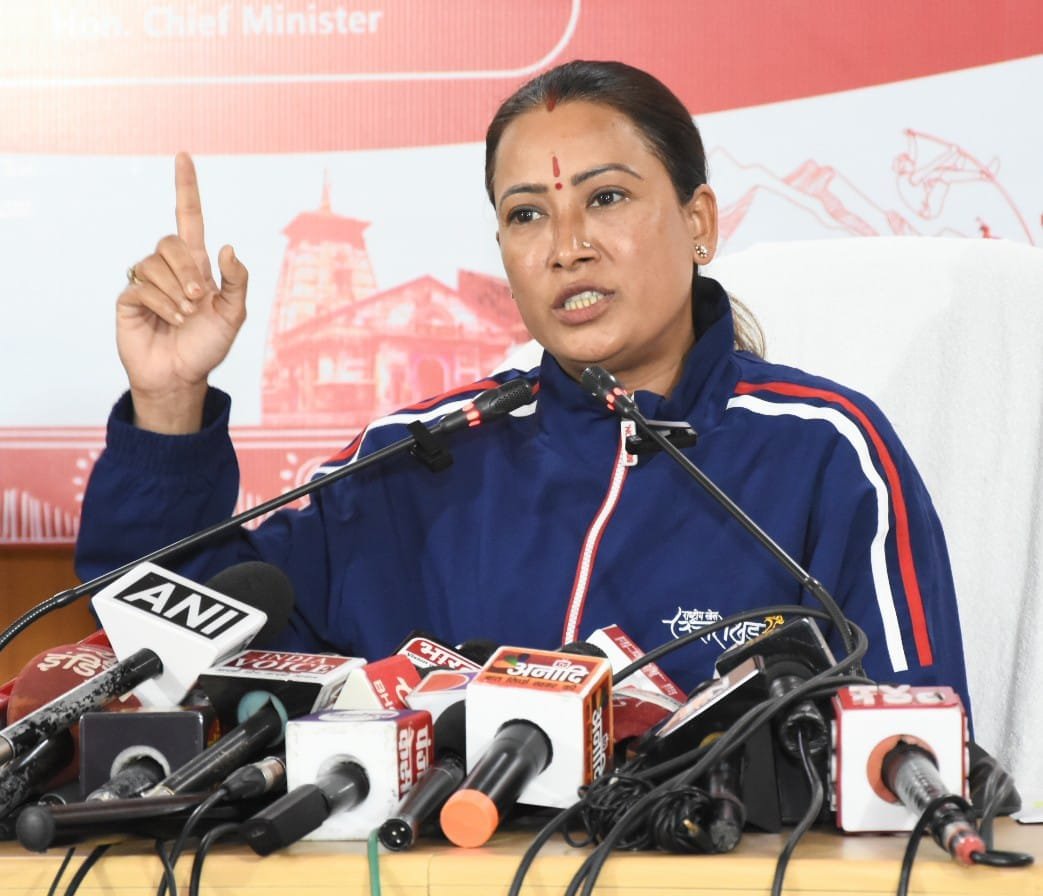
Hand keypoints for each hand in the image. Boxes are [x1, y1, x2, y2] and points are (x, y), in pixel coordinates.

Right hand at [117, 152, 248, 432]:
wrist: (182, 376)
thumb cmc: (208, 345)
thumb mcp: (234, 314)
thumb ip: (236, 281)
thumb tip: (227, 247)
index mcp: (197, 265)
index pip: (188, 217)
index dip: (186, 188)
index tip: (184, 157)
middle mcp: (170, 267)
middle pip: (172, 242)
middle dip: (188, 270)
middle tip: (199, 300)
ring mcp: (147, 281)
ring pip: (155, 264)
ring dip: (176, 293)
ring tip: (185, 316)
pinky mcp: (129, 298)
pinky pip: (141, 286)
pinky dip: (161, 303)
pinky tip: (170, 320)